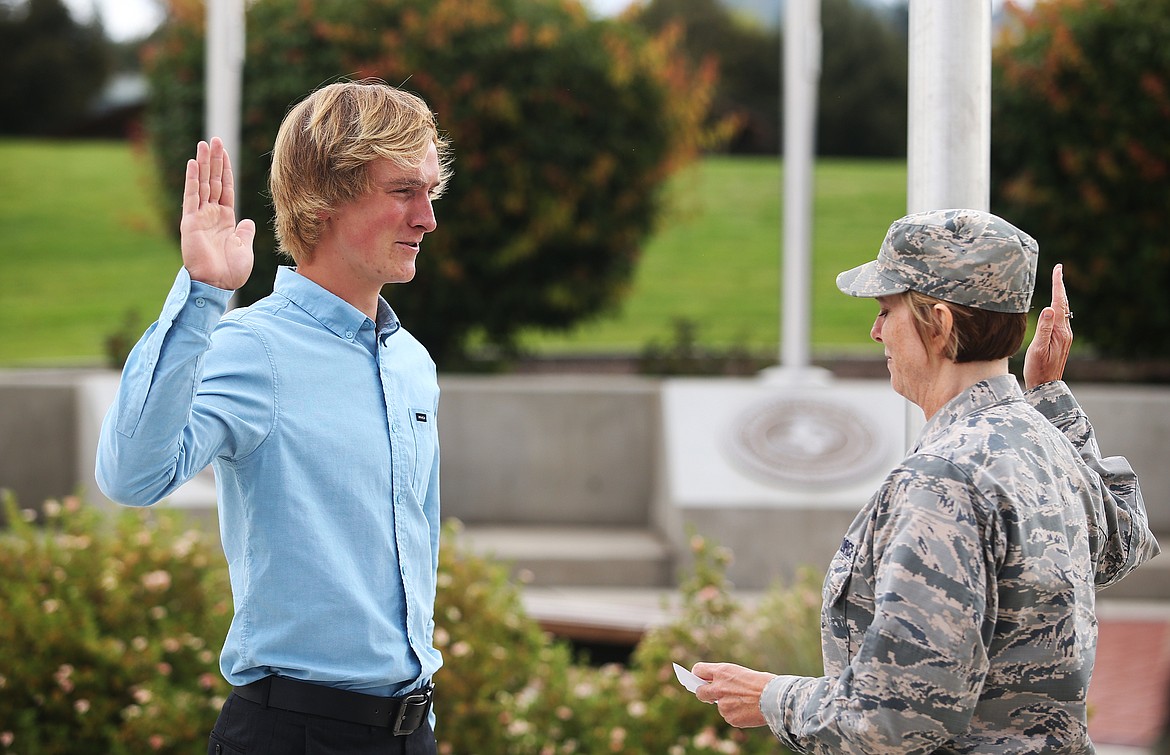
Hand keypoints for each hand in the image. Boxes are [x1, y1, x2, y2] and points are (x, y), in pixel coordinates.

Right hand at [180, 137, 255, 290]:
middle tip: (214, 139)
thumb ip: (245, 232)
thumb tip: (248, 221)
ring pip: (202, 184)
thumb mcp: (244, 248)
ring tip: (204, 143)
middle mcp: (211, 215)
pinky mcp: (191, 222)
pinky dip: (192, 180)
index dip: (225, 171)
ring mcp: (200, 217)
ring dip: (203, 163)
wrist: (218, 284)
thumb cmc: (231, 271)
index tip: (224, 152)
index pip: (224, 189)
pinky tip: (193, 163)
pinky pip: (192, 197)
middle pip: (213, 181)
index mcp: (225, 220)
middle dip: (214, 160)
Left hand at [690, 662, 775, 727]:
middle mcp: (718, 687)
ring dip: (728, 705)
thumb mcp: (741, 673)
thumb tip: (714, 685)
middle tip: (712, 695)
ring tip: (746, 702)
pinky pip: (729, 716)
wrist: (775, 698)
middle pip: (700, 692)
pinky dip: (736, 714)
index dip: (698, 675)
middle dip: (704, 693)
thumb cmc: (763, 683)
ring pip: (719, 706)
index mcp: (722, 672)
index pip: (698, 670)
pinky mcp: (729, 717)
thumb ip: (726, 679)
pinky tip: (749, 710)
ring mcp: (722, 704)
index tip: (700, 678)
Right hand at [1023, 264, 1072, 388]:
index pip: (1059, 303)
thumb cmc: (1038, 370)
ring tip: (1056, 282)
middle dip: (1060, 286)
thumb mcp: (1038, 349)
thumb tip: (1049, 308)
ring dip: (1059, 295)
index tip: (1058, 269)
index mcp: (1059, 332)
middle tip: (1057, 270)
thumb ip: (1043, 328)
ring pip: (1062, 310)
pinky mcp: (1061, 340)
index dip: (1058, 285)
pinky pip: (1060, 318)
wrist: (1046, 386)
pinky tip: (1053, 305)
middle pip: (1063, 304)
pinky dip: (1057, 307)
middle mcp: (1065, 332)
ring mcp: (1064, 336)